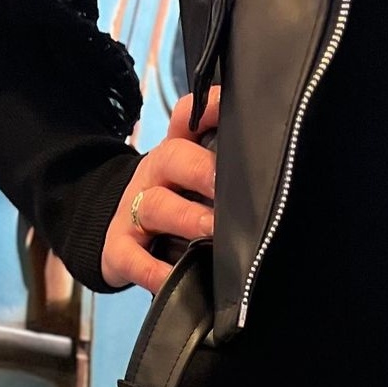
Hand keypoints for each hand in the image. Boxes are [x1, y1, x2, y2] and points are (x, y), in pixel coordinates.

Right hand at [101, 86, 218, 293]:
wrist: (119, 239)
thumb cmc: (172, 210)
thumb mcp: (191, 184)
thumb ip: (220, 173)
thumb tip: (269, 179)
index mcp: (175, 153)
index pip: (187, 117)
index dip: (209, 109)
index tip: (233, 113)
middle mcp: (154, 175)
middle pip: (174, 158)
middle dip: (202, 171)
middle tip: (227, 189)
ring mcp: (134, 211)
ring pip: (157, 206)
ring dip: (186, 218)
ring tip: (211, 231)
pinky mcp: (119, 248)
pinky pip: (134, 259)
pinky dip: (154, 270)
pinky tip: (174, 277)